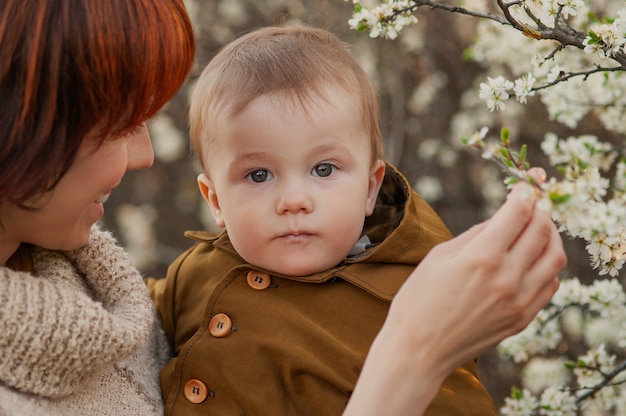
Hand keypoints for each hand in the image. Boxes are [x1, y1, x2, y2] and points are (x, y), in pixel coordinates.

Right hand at [345, 171, 565, 414]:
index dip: (526, 192)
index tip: (528, 182)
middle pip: (541, 230)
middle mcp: (507, 277)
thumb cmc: (418, 300)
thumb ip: (474, 235)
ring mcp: (519, 301)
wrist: (419, 350)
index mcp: (481, 257)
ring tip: (539, 227)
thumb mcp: (439, 257)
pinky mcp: (522, 319)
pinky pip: (550, 284)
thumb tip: (499, 220)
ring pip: (554, 257)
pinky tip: (534, 259)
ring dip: (551, 235)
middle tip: (535, 200)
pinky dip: (548, 265)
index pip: (518, 213)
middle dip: (540, 208)